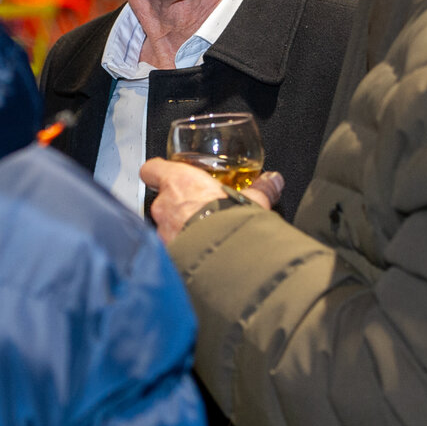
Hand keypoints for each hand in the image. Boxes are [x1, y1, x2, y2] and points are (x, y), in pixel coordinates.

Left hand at [140, 158, 283, 243]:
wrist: (226, 256)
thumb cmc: (232, 221)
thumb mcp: (252, 200)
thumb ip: (261, 188)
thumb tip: (273, 181)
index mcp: (180, 183)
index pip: (152, 169)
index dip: (157, 171)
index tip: (164, 173)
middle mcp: (164, 206)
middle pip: (161, 201)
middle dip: (177, 207)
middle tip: (197, 211)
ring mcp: (162, 233)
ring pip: (164, 227)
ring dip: (179, 230)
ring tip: (200, 236)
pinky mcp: (167, 256)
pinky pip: (170, 250)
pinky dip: (181, 252)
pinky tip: (198, 256)